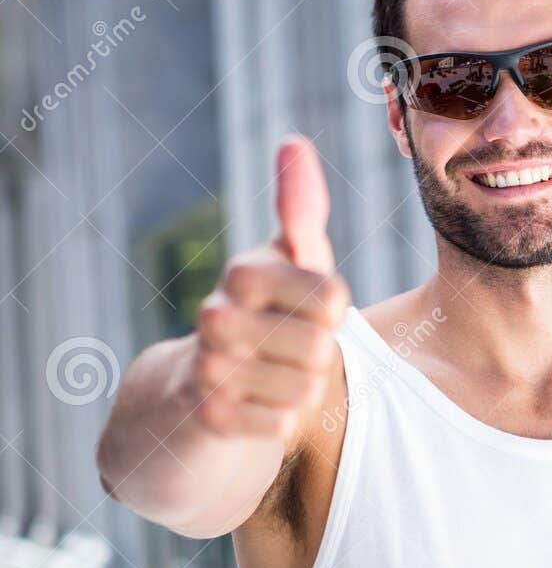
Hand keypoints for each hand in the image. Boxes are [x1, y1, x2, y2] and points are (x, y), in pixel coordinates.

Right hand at [189, 136, 349, 439]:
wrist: (201, 386)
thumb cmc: (267, 314)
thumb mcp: (289, 262)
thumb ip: (300, 209)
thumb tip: (292, 141)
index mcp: (244, 272)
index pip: (332, 297)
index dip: (334, 312)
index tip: (311, 310)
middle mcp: (216, 316)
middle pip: (321, 348)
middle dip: (320, 356)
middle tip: (292, 350)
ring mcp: (208, 368)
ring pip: (305, 391)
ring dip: (304, 392)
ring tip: (277, 378)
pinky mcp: (207, 416)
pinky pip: (280, 426)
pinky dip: (282, 421)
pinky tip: (260, 407)